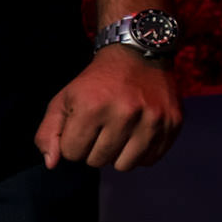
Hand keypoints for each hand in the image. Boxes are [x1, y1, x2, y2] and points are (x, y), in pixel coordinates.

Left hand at [34, 47, 181, 171]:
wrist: (137, 56)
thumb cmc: (94, 84)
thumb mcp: (63, 100)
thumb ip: (48, 133)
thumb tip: (51, 164)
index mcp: (92, 106)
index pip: (72, 153)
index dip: (72, 143)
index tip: (81, 128)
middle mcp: (125, 112)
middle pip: (97, 161)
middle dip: (93, 149)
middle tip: (100, 129)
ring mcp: (152, 118)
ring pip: (124, 166)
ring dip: (117, 154)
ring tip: (118, 133)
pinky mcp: (173, 122)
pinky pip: (150, 160)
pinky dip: (140, 153)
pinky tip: (136, 134)